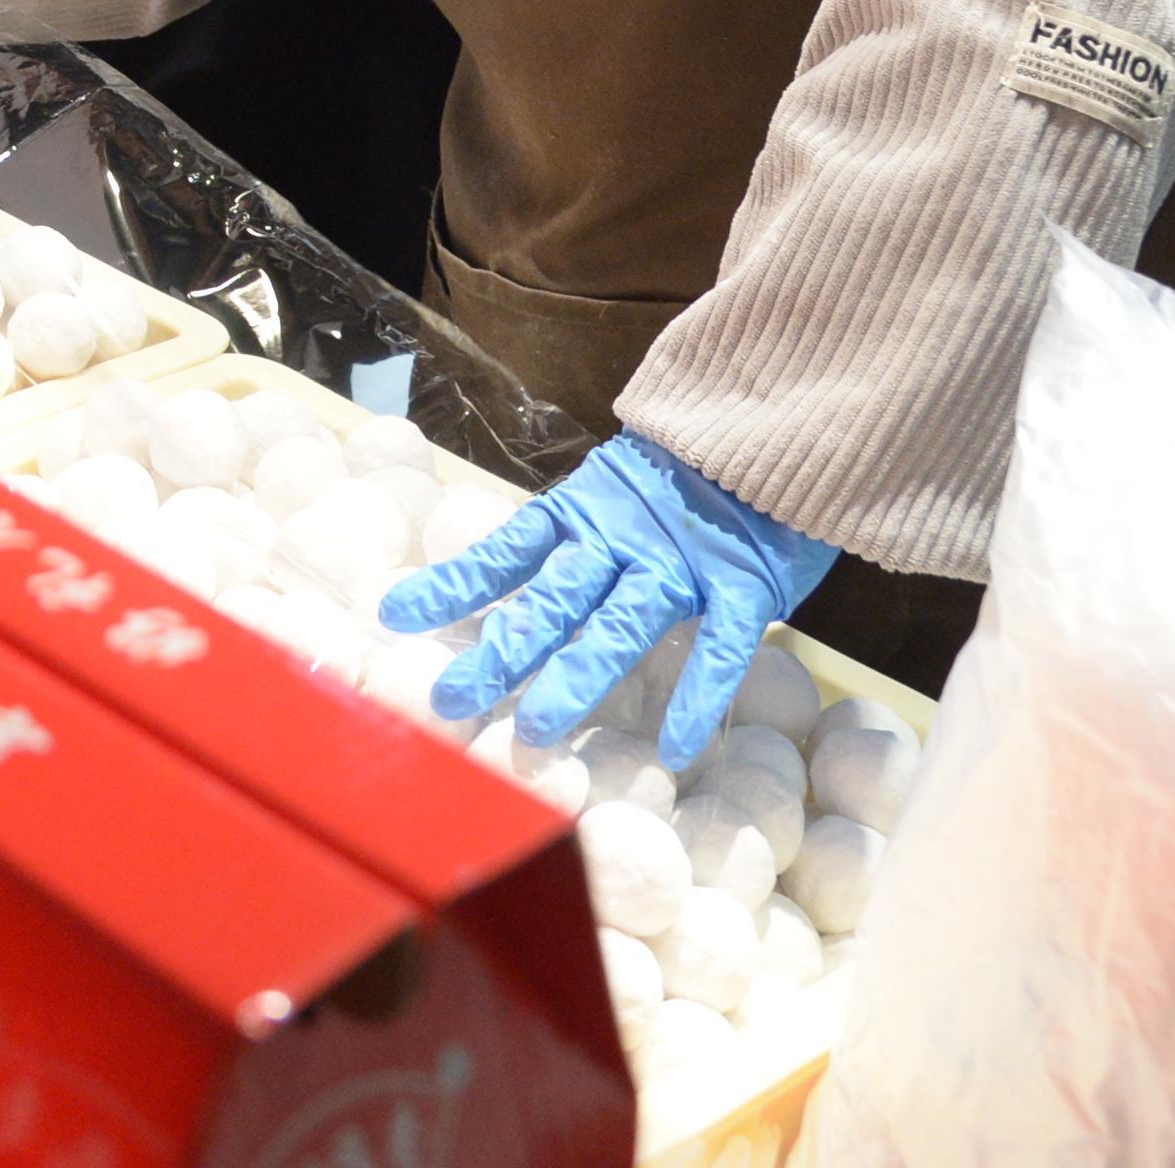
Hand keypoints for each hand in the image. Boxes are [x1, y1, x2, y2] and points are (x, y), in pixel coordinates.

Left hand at [384, 432, 837, 769]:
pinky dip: (700, 697)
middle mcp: (621, 539)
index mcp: (583, 512)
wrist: (779, 425)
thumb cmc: (691, 474)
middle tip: (451, 700)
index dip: (453, 583)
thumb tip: (515, 597)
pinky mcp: (744, 583)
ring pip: (619, 625)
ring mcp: (681, 563)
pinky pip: (720, 648)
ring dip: (576, 677)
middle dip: (499, 651)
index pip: (504, 553)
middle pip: (549, 600)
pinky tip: (678, 749)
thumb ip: (577, 539)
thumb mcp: (619, 494)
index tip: (395, 615)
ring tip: (536, 730)